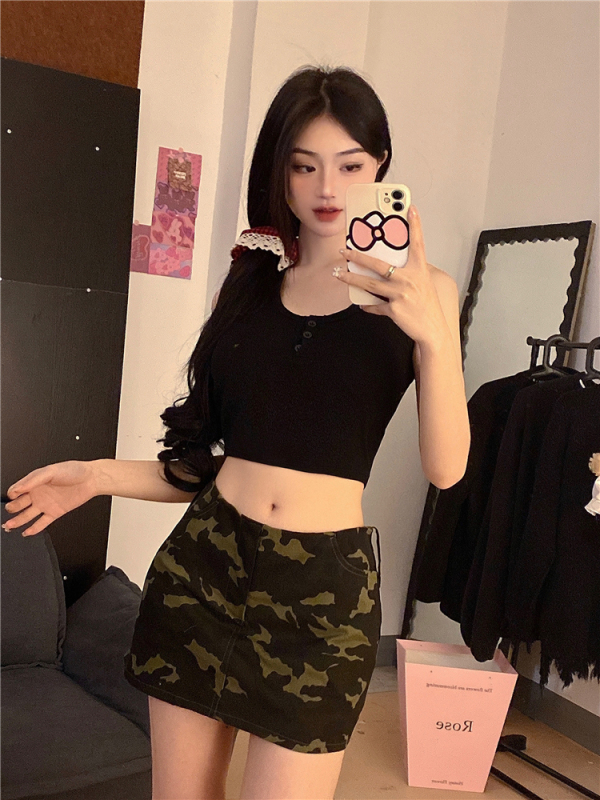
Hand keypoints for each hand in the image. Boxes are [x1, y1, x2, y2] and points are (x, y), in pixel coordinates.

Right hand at [3, 460, 98, 535]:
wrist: (91, 479)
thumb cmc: (74, 470)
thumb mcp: (51, 471)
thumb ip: (33, 480)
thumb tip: (18, 488)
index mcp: (35, 481)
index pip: (17, 490)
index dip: (12, 494)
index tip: (11, 497)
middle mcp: (38, 493)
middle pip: (19, 504)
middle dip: (11, 509)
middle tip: (7, 512)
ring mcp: (46, 504)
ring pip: (27, 515)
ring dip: (18, 521)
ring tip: (9, 525)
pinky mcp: (54, 512)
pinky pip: (41, 523)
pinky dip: (33, 529)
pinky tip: (26, 532)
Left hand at [335, 205, 446, 345]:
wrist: (433, 329)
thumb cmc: (427, 306)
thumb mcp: (424, 283)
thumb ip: (411, 271)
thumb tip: (392, 264)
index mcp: (419, 270)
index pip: (417, 243)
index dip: (415, 225)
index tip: (410, 208)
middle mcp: (409, 280)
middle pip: (379, 264)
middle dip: (358, 255)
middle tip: (345, 250)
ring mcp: (400, 295)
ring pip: (369, 284)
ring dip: (352, 278)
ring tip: (339, 274)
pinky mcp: (394, 310)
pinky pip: (374, 305)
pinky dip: (366, 304)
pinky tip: (360, 303)